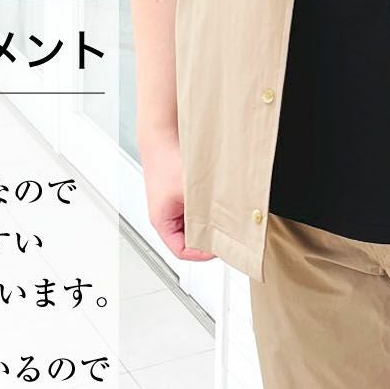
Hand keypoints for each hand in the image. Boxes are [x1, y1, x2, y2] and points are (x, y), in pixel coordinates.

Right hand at [140, 133, 216, 263]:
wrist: (161, 135)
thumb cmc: (166, 159)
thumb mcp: (191, 191)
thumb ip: (207, 211)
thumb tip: (227, 223)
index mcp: (162, 221)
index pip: (182, 250)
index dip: (202, 253)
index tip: (219, 247)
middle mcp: (166, 216)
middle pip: (188, 240)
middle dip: (206, 238)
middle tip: (224, 234)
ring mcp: (173, 205)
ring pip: (193, 225)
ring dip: (207, 222)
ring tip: (221, 216)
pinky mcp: (180, 195)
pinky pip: (195, 210)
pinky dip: (206, 209)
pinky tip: (216, 201)